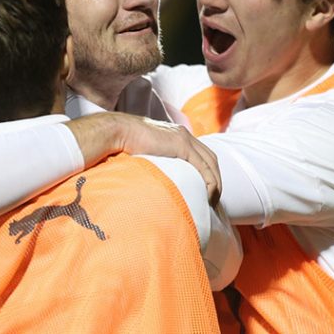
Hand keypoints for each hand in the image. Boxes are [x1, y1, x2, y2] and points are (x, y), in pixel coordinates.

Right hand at [66, 113, 221, 204]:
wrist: (118, 132)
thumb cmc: (124, 145)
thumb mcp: (145, 154)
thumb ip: (155, 162)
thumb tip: (153, 182)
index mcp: (176, 135)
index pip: (201, 154)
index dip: (207, 172)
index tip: (205, 190)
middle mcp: (184, 134)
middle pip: (210, 158)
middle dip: (216, 179)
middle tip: (213, 199)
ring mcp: (184, 138)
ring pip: (211, 163)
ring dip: (215, 183)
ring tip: (211, 201)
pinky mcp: (182, 146)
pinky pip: (203, 167)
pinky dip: (209, 182)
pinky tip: (206, 195)